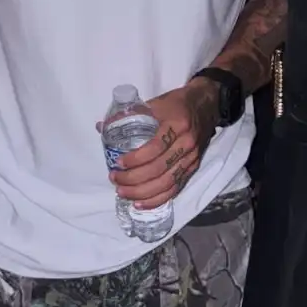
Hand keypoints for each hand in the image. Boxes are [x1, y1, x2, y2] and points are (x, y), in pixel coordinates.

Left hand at [107, 83, 216, 209]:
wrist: (205, 105)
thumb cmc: (176, 104)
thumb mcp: (154, 103)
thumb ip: (129, 115)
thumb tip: (101, 127)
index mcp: (176, 124)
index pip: (155, 147)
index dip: (135, 159)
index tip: (118, 163)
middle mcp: (186, 143)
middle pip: (160, 169)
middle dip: (134, 179)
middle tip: (115, 179)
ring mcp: (191, 158)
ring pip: (167, 183)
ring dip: (143, 192)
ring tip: (123, 193)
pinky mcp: (193, 168)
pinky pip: (175, 188)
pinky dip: (157, 199)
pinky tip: (141, 203)